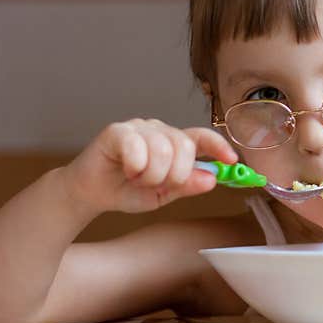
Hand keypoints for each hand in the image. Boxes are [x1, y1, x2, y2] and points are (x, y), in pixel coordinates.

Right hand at [62, 119, 237, 213]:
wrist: (91, 193)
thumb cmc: (127, 191)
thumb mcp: (163, 194)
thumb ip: (187, 185)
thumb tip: (212, 179)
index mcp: (175, 144)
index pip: (202, 137)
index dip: (219, 146)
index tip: (232, 159)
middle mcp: (160, 131)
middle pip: (184, 146)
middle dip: (175, 174)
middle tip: (157, 185)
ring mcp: (139, 128)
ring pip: (163, 149)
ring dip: (152, 175)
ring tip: (138, 179)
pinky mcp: (117, 130)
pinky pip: (137, 146)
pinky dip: (135, 166)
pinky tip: (126, 170)